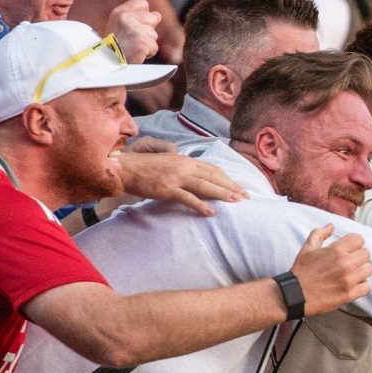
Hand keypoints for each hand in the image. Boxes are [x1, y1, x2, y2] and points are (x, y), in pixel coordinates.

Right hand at [106, 0, 161, 63]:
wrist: (108, 65)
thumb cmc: (115, 49)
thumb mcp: (120, 28)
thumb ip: (135, 19)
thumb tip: (157, 15)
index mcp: (119, 12)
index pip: (143, 4)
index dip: (145, 16)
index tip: (137, 26)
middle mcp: (126, 17)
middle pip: (154, 17)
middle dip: (149, 30)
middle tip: (134, 40)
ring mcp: (134, 29)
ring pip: (154, 34)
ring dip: (147, 44)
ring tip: (132, 49)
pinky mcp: (141, 42)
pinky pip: (154, 47)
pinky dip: (148, 53)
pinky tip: (136, 54)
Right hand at [115, 148, 246, 215]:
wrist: (125, 168)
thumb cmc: (145, 167)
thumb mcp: (168, 162)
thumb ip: (184, 167)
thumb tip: (196, 175)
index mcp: (185, 159)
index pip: (213, 168)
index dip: (228, 178)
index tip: (239, 187)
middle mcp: (184, 166)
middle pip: (214, 176)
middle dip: (232, 186)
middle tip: (245, 197)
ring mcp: (176, 177)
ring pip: (205, 185)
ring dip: (223, 194)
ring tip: (236, 202)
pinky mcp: (167, 188)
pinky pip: (187, 198)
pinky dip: (200, 205)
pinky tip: (211, 212)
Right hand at [288, 224, 371, 314]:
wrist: (296, 294)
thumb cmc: (301, 271)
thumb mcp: (307, 248)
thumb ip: (319, 234)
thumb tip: (331, 226)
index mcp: (336, 250)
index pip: (359, 239)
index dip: (354, 243)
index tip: (350, 248)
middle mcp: (345, 264)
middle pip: (366, 254)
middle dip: (358, 256)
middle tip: (350, 261)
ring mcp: (349, 280)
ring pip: (368, 269)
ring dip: (361, 270)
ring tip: (352, 273)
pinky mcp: (350, 294)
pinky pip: (367, 286)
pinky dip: (362, 285)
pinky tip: (353, 284)